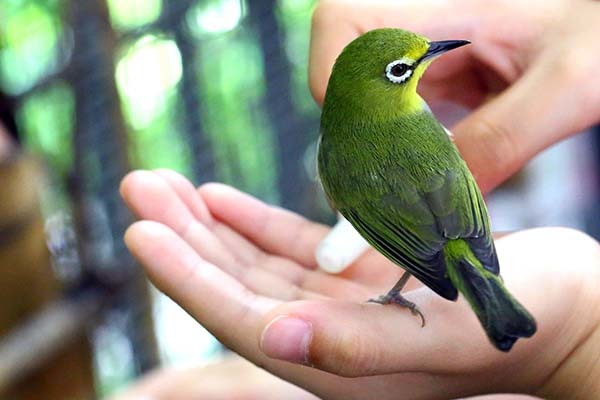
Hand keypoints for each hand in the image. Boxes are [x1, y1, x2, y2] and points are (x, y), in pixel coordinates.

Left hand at [121, 170, 599, 398]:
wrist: (562, 309)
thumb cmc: (515, 321)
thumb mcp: (439, 334)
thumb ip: (355, 345)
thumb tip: (271, 337)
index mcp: (334, 359)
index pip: (239, 318)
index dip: (186, 276)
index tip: (141, 229)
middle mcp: (324, 336)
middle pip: (233, 285)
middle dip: (182, 235)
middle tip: (140, 186)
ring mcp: (336, 304)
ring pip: (253, 262)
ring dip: (206, 223)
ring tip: (164, 184)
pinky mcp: (355, 276)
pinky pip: (288, 247)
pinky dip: (252, 222)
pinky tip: (220, 198)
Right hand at [310, 0, 599, 192]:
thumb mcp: (566, 86)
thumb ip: (502, 139)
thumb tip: (441, 202)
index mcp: (443, 0)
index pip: (341, 21)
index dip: (332, 75)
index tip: (368, 129)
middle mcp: (422, 17)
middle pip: (342, 67)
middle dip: (358, 125)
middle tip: (396, 170)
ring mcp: (425, 48)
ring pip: (366, 96)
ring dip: (383, 141)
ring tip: (421, 174)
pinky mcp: (435, 75)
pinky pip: (397, 111)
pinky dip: (406, 145)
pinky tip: (438, 164)